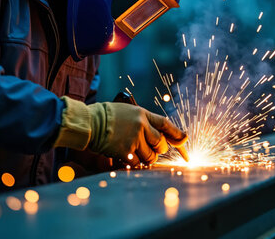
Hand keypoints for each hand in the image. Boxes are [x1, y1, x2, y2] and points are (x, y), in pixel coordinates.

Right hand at [54, 97, 187, 164]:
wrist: (89, 123)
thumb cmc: (106, 117)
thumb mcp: (127, 111)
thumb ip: (143, 121)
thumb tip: (159, 135)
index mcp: (142, 113)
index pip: (165, 124)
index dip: (177, 134)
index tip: (185, 140)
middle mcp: (141, 125)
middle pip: (161, 143)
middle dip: (158, 148)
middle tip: (149, 148)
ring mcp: (134, 139)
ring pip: (151, 156)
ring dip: (146, 157)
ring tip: (135, 151)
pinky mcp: (126, 151)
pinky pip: (138, 162)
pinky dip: (134, 162)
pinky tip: (125, 155)